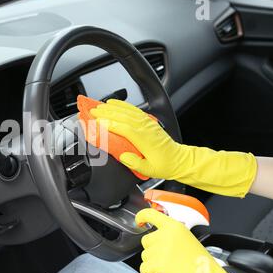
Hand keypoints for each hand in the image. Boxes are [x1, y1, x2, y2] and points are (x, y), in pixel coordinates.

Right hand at [90, 99, 256, 197]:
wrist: (179, 160)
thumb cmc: (165, 165)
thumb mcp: (150, 170)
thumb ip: (136, 163)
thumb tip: (123, 156)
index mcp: (146, 140)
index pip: (126, 128)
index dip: (111, 124)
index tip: (98, 122)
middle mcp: (146, 128)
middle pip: (124, 117)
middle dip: (107, 113)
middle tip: (92, 111)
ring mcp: (147, 123)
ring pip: (128, 111)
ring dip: (112, 107)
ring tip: (98, 106)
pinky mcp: (147, 122)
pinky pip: (133, 110)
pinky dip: (122, 105)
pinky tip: (114, 103)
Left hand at [136, 209, 242, 272]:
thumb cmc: (202, 263)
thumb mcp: (188, 239)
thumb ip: (172, 234)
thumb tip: (159, 236)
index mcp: (174, 226)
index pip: (151, 214)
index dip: (142, 216)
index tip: (139, 219)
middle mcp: (165, 235)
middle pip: (146, 240)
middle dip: (152, 249)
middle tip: (167, 257)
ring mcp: (159, 250)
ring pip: (144, 255)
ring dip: (152, 261)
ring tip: (169, 265)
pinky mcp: (156, 264)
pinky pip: (143, 267)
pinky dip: (148, 272)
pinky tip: (160, 272)